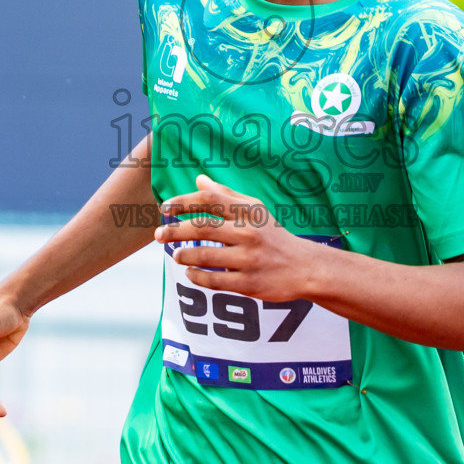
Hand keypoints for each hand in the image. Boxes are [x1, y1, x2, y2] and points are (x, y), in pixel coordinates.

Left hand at [156, 175, 329, 301]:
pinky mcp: (249, 283)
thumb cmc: (274, 236)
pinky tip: (190, 272)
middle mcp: (249, 233)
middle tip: (159, 235)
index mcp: (249, 212)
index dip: (184, 201)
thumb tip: (199, 179)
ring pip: (206, 255)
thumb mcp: (255, 211)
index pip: (210, 200)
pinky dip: (197, 276)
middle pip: (203, 227)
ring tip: (175, 254)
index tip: (165, 208)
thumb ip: (226, 195)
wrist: (305, 267)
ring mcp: (249, 259)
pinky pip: (214, 280)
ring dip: (184, 254)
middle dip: (175, 230)